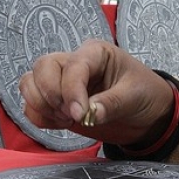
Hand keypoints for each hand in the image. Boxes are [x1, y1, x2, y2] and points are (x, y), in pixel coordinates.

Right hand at [19, 39, 175, 147]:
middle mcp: (74, 64)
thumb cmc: (145, 94)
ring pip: (30, 83)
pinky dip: (39, 116)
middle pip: (42, 67)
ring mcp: (63, 83)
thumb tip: (88, 114)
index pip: (72, 65)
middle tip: (71, 115)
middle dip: (50, 94)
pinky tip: (61, 124)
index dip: (71, 90)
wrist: (148, 114)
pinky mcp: (57, 103)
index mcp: (95, 53)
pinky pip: (32, 105)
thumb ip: (111, 103)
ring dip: (41, 104)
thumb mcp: (135, 95)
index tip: (78, 114)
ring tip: (67, 119)